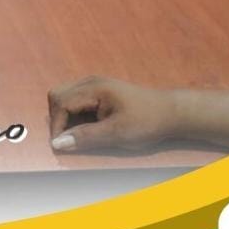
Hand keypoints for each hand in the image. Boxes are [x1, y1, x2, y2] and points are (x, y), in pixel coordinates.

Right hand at [48, 76, 177, 151]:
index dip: (57, 126)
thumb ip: (86, 137)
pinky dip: (74, 114)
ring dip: (65, 116)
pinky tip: (88, 126)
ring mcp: (94, 84)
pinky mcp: (99, 91)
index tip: (62, 147)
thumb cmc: (146, 122)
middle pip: (57, 95)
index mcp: (94, 88)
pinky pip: (75, 99)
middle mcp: (90, 81)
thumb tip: (57, 143)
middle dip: (57, 118)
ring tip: (79, 135)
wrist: (172, 113)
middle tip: (70, 140)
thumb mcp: (117, 133)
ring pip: (64, 96)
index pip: (61, 103)